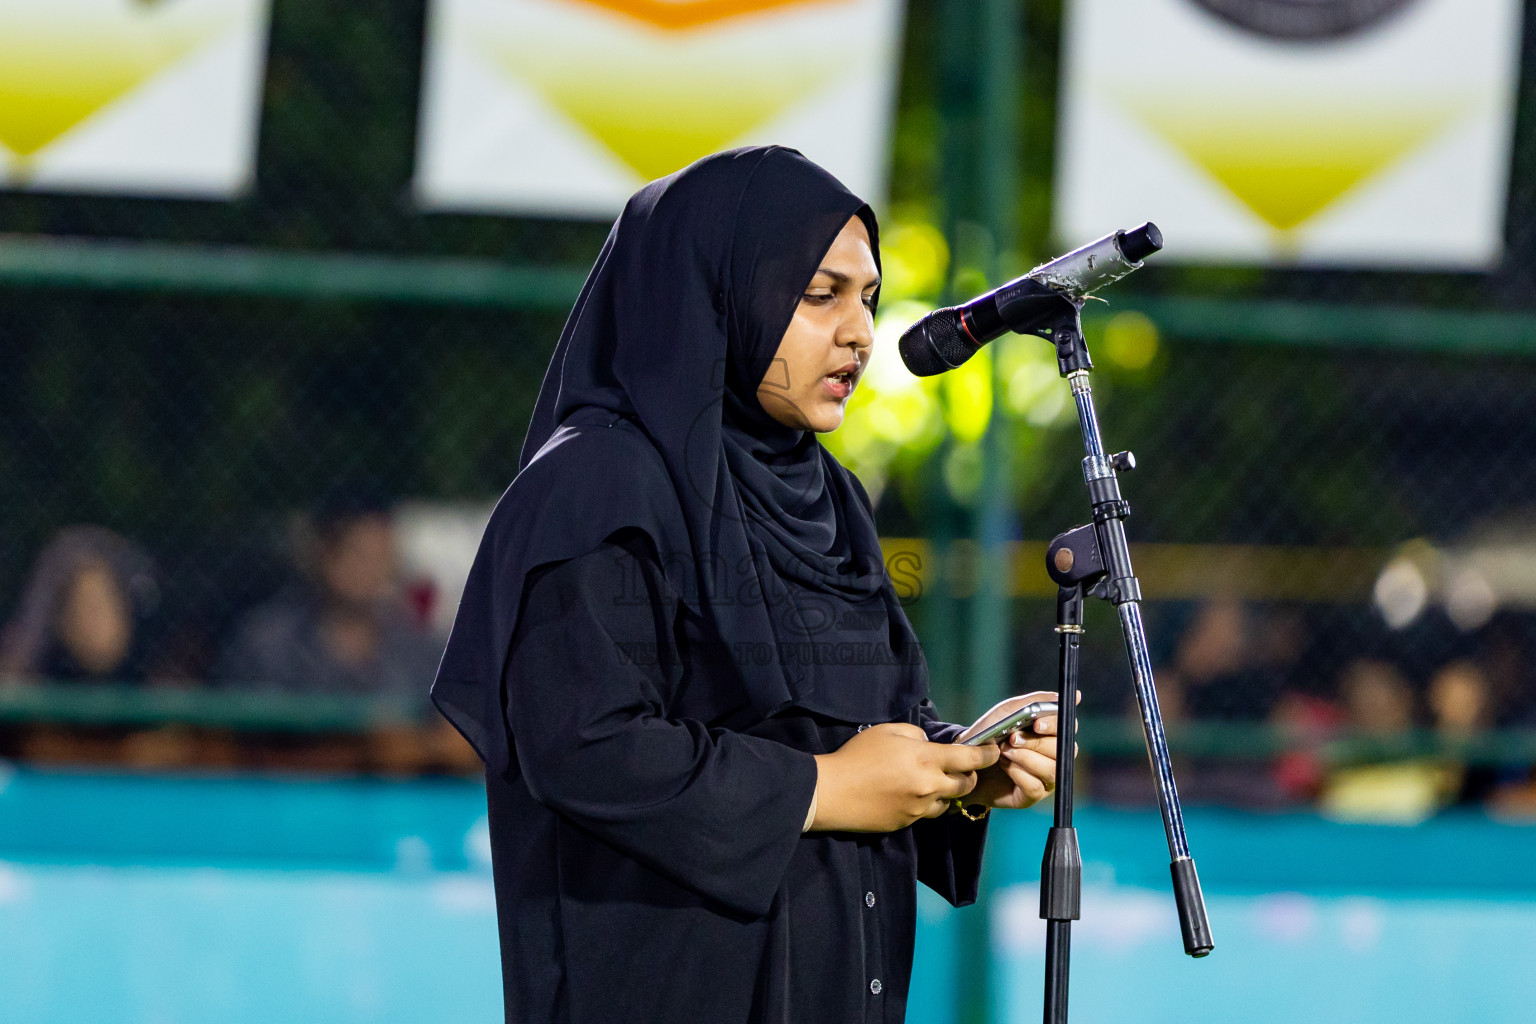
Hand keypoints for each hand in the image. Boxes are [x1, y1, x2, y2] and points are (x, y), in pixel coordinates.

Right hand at [810, 723, 1000, 832]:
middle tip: (961, 766)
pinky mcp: (908, 823)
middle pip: (965, 783)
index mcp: (926, 759)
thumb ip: (916, 735)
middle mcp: (929, 786)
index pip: (970, 758)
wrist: (832, 793)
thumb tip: (929, 744)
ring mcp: (919, 808)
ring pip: (948, 801)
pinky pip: (928, 813)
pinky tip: (912, 794)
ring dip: (947, 791)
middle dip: (969, 774)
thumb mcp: (887, 732)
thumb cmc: (857, 756)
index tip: (993, 751)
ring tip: (933, 780)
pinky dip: (928, 803)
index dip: (987, 755)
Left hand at [965, 690, 1078, 810]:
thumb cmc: (991, 734)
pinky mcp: (1032, 795)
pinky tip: (1005, 767)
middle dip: (1036, 743)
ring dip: (1026, 758)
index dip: (1055, 726)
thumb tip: (1077, 696)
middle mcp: (1053, 757)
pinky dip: (1019, 774)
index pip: (1067, 728)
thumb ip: (1038, 701)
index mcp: (1050, 734)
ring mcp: (1045, 778)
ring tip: (1005, 752)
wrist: (967, 760)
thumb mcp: (1009, 712)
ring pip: (1052, 770)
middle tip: (1013, 738)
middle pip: (1062, 750)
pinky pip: (1035, 787)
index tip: (1036, 724)